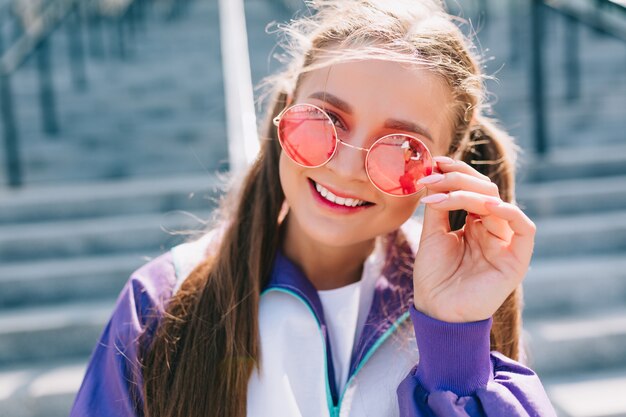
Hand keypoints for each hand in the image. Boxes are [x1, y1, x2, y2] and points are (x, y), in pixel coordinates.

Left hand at [412, 156, 535, 322]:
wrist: (437, 311)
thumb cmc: (434, 276)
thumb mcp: (432, 234)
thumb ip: (438, 205)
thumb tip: (435, 174)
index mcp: (474, 223)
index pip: (472, 188)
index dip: (455, 172)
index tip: (434, 163)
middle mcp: (492, 229)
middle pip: (485, 190)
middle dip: (457, 179)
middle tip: (433, 176)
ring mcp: (505, 242)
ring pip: (497, 203)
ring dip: (469, 193)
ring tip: (443, 194)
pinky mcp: (517, 259)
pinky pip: (524, 228)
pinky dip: (509, 212)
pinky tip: (485, 207)